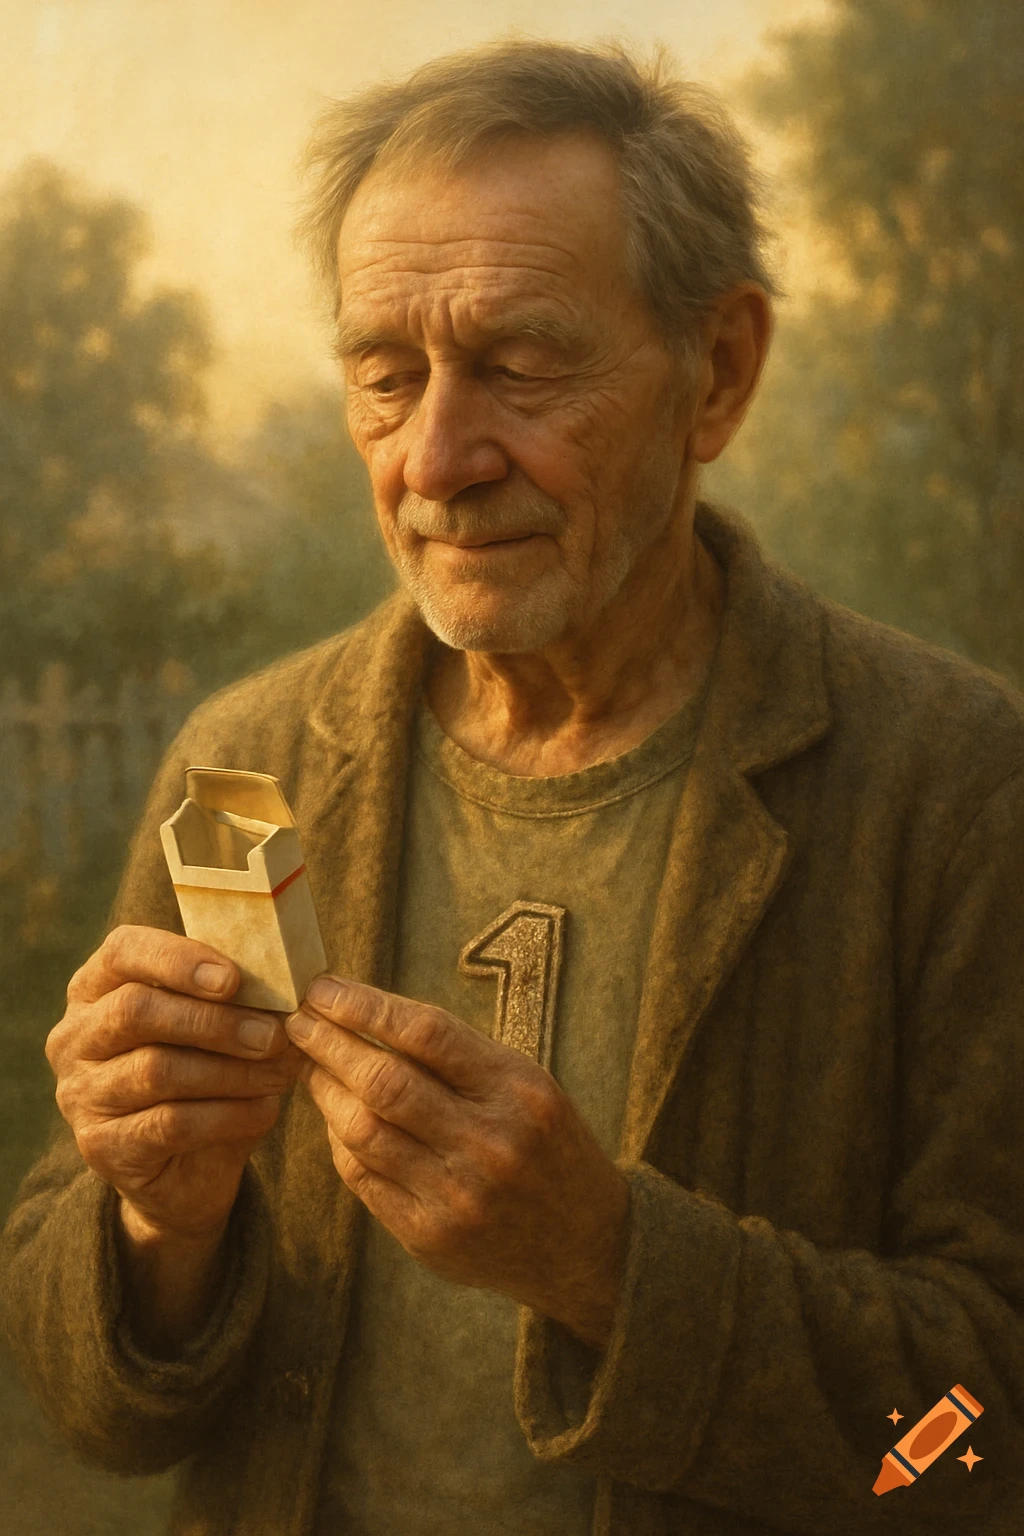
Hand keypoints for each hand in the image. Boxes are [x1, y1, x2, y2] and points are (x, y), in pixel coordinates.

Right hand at [47, 924, 302, 1243]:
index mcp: (98, 987)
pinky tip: (265, 1109)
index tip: (233, 979)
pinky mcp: (100, 1145)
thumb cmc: (203, 1076)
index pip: (124, 951)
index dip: (179, 959)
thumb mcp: (214, 1029)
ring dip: (230, 1070)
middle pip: (137, 1009)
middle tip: (273, 1035)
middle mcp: (76, 1035)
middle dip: (214, 1020)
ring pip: (156, 1069)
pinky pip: (169, 1123)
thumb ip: (235, 1002)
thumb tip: (288, 992)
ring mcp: (81, 1092)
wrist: (186, 1168)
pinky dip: (227, 1114)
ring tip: (280, 1073)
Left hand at [286, 975, 629, 1348]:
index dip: (365, 1005)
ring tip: (309, 1065)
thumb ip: (458, 1056)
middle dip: (329, 1044)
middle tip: (298, 1021)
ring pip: (364, 1131)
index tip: (323, 988)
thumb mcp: (528, 1084)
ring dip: (325, 1091)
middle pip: (385, 1082)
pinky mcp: (431, 1237)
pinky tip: (334, 1116)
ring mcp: (459, 1195)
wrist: (585, 1243)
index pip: (427, 1033)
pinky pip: (364, 1179)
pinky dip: (341, 1141)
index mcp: (518, 1089)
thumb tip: (366, 1017)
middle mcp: (490, 1142)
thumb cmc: (547, 1144)